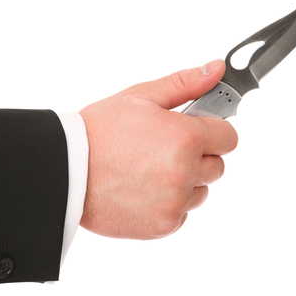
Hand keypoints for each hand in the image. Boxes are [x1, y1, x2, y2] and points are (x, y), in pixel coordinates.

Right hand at [79, 59, 237, 238]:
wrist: (65, 172)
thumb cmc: (98, 132)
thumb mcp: (140, 97)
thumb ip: (184, 84)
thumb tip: (216, 69)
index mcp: (185, 137)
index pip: (229, 137)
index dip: (213, 131)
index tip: (195, 130)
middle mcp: (185, 172)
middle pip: (217, 167)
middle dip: (198, 156)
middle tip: (164, 149)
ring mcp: (175, 202)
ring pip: (200, 192)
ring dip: (185, 182)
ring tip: (149, 170)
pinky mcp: (164, 226)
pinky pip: (182, 214)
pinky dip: (168, 204)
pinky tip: (142, 190)